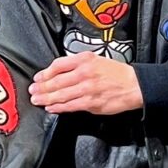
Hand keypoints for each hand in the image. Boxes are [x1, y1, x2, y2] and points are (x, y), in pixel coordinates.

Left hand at [29, 51, 143, 114]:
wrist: (134, 85)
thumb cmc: (116, 73)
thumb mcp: (96, 59)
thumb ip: (78, 64)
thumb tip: (59, 72)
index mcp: (85, 60)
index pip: (58, 65)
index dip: (45, 73)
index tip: (38, 78)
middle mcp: (85, 73)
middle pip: (56, 81)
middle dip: (41, 88)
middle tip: (32, 91)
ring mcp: (87, 89)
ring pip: (61, 95)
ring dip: (46, 98)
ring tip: (37, 100)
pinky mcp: (91, 103)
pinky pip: (70, 106)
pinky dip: (58, 107)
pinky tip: (51, 107)